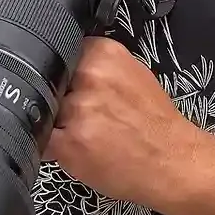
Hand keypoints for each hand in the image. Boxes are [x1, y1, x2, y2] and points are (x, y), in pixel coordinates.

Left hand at [43, 36, 201, 208]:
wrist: (171, 161)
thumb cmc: (154, 122)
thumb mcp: (132, 74)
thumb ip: (100, 66)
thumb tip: (72, 66)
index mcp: (105, 54)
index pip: (63, 53)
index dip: (65, 73)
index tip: (73, 86)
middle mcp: (90, 77)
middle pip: (52, 82)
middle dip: (61, 98)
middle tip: (83, 114)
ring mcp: (78, 110)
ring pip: (46, 110)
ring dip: (57, 122)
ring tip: (84, 133)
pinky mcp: (69, 143)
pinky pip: (42, 138)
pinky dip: (51, 145)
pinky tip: (73, 149)